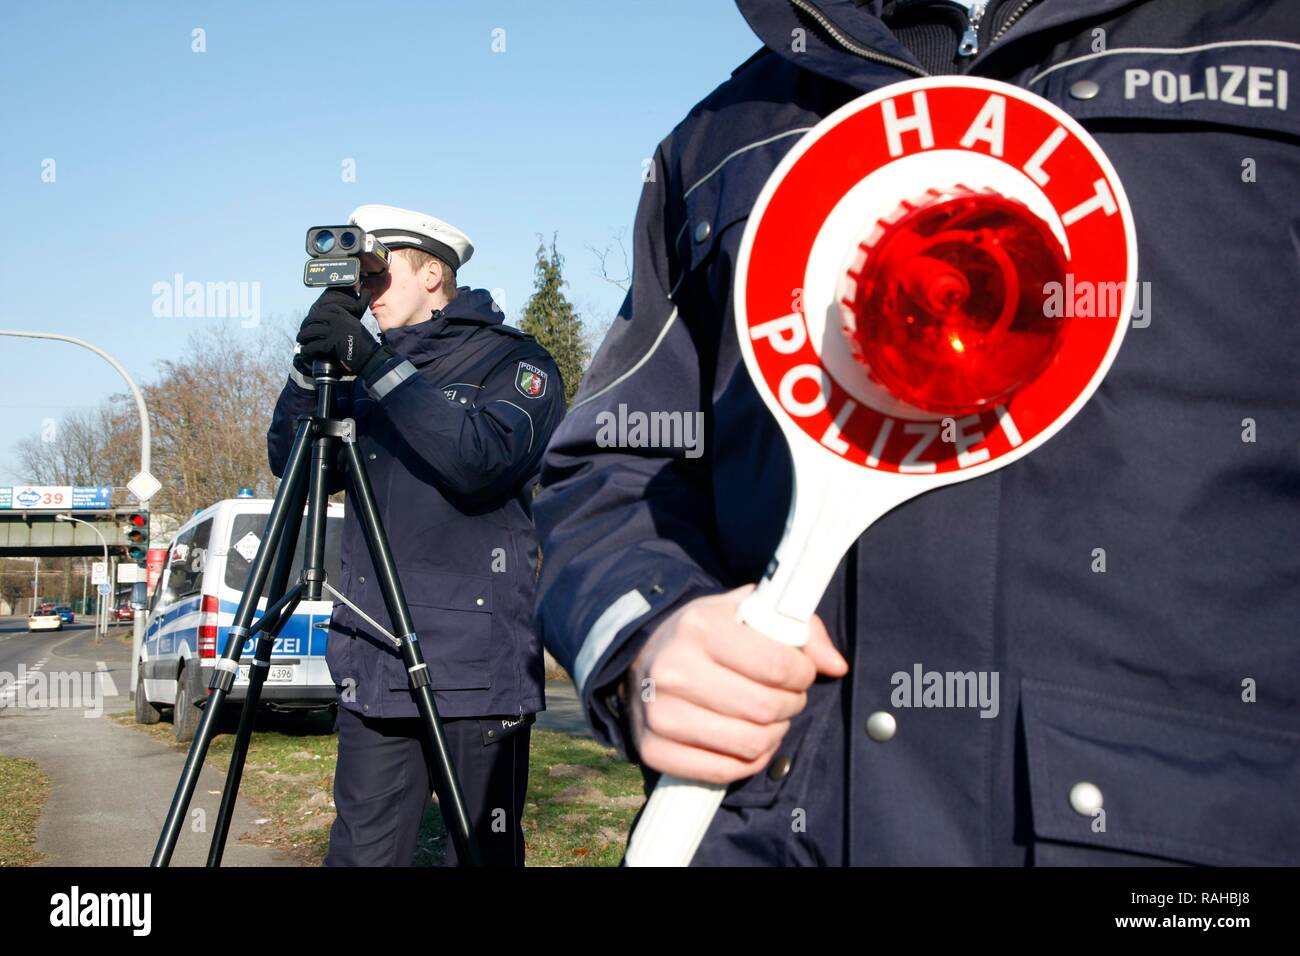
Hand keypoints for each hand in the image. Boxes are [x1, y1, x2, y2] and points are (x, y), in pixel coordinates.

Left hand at [296, 287, 376, 372]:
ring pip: (311, 331)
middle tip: (302, 333)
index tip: (309, 322)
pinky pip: (314, 345)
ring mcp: (335, 331)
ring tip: (300, 342)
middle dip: (305, 326)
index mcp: (344, 315)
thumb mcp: (354, 327)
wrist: (370, 358)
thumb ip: (342, 322)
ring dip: (303, 337)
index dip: (313, 316)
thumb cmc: (362, 345)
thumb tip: (325, 324)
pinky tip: (304, 352)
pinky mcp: (332, 343)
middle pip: (314, 319)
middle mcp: (339, 320)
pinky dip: (307, 349)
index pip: (324, 309)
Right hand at [624, 585, 847, 784]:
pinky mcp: (654, 749)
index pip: (776, 665)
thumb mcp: (746, 612)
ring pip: (751, 743)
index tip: (800, 672)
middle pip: (766, 708)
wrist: (642, 660)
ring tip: (770, 718)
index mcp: (699, 627)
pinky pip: (724, 771)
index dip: (802, 673)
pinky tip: (749, 741)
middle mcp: (673, 670)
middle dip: (791, 704)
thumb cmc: (705, 635)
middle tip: (787, 696)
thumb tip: (836, 665)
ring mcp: (660, 714)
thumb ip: (799, 628)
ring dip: (775, 734)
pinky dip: (749, 761)